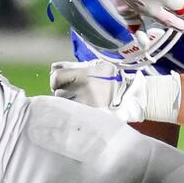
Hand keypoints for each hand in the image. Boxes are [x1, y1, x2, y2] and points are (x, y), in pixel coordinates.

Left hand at [50, 61, 182, 123]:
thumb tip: (53, 68)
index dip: (56, 80)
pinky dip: (74, 113)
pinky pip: (74, 115)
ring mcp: (86, 106)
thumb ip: (73, 66)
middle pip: (58, 94)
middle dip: (63, 93)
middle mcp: (82, 91)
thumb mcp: (96, 66)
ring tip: (79, 101)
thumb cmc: (112, 77)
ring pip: (65, 106)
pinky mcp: (90, 116)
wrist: (130, 94)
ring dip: (68, 104)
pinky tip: (81, 110)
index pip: (56, 78)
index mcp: (83, 76)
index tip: (61, 82)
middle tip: (72, 92)